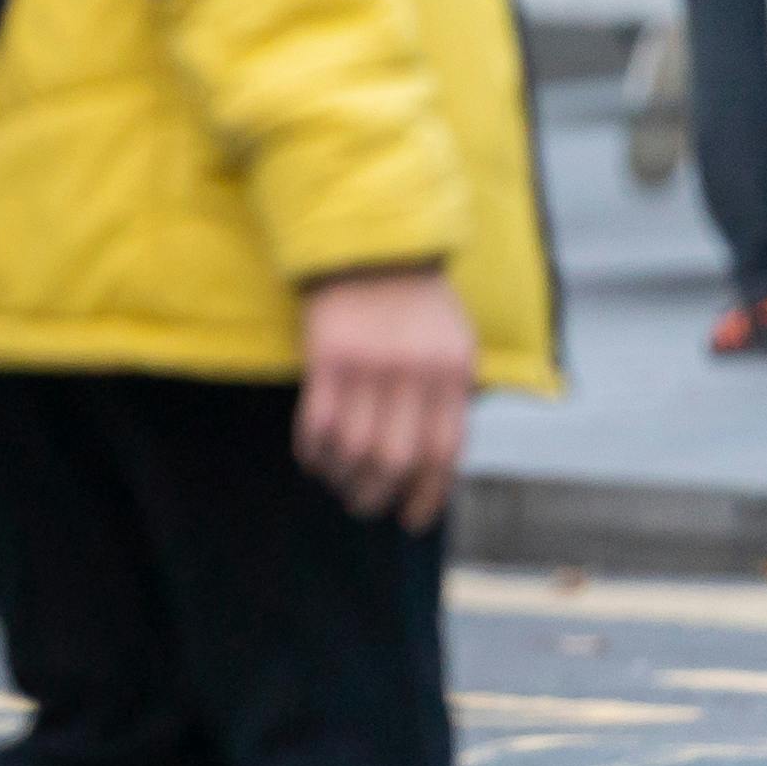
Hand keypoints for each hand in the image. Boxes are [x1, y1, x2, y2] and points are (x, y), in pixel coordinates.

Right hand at [292, 266, 475, 527]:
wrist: (372, 245)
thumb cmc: (416, 301)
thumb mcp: (454, 344)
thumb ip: (450, 397)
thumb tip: (435, 465)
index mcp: (452, 373)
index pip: (444, 453)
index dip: (427, 495)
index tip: (411, 520)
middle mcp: (414, 373)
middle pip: (396, 459)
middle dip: (377, 494)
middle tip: (363, 505)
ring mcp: (369, 365)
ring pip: (354, 447)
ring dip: (342, 476)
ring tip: (337, 483)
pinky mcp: (328, 356)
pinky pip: (317, 422)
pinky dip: (313, 450)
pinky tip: (313, 458)